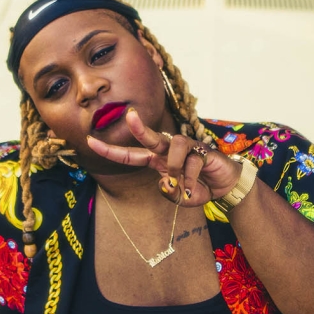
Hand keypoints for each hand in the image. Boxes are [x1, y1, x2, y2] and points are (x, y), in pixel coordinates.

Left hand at [86, 108, 239, 205]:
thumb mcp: (180, 199)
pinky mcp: (201, 150)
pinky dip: (190, 180)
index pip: (130, 155)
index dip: (110, 150)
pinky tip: (193, 191)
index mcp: (157, 161)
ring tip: (182, 187)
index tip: (89, 141)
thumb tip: (164, 182)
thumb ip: (169, 194)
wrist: (224, 187)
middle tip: (130, 115)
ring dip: (174, 169)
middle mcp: (168, 151)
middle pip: (149, 136)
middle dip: (138, 126)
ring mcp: (185, 148)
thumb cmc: (198, 188)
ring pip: (172, 147)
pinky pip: (190, 162)